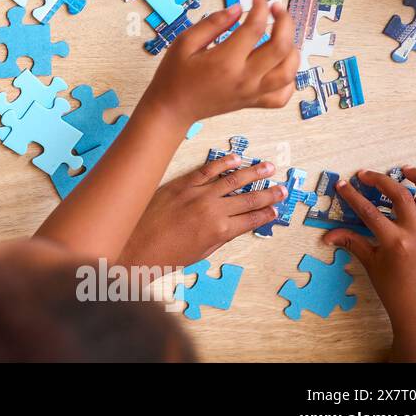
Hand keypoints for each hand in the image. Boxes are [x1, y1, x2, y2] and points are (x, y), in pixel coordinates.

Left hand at [121, 155, 283, 267]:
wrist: (132, 246)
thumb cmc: (163, 256)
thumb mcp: (200, 253)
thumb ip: (220, 238)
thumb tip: (236, 226)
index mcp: (220, 231)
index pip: (252, 219)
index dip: (267, 214)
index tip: (277, 209)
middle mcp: (212, 210)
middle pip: (248, 198)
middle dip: (268, 194)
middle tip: (282, 188)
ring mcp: (197, 194)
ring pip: (232, 179)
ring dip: (253, 173)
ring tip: (269, 167)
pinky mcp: (181, 183)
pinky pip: (206, 169)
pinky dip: (223, 162)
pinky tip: (236, 158)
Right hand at [138, 0, 298, 126]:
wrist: (171, 109)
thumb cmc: (174, 76)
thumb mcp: (184, 43)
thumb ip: (212, 23)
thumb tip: (237, 8)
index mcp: (225, 61)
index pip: (254, 27)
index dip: (260, 5)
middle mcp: (244, 78)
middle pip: (281, 47)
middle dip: (285, 21)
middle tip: (276, 8)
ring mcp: (251, 92)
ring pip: (289, 71)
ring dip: (292, 48)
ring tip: (282, 34)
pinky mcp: (253, 102)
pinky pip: (282, 95)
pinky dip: (289, 79)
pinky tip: (280, 65)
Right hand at [323, 168, 415, 361]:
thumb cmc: (393, 288)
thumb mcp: (370, 263)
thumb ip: (351, 242)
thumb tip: (328, 235)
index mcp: (396, 241)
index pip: (369, 210)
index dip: (353, 195)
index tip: (343, 184)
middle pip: (399, 195)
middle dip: (380, 180)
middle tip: (365, 174)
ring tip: (406, 170)